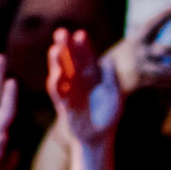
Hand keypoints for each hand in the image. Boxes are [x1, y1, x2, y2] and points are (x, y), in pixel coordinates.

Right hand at [47, 28, 120, 149]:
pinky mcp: (63, 103)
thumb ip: (111, 77)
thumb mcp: (115, 95)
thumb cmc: (109, 115)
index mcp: (92, 76)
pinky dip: (56, 83)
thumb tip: (107, 59)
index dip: (83, 46)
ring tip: (55, 49)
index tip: (80, 34)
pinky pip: (57, 91)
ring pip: (60, 71)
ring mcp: (69, 90)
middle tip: (61, 32)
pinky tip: (57, 74)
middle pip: (70, 60)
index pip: (86, 57)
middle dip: (65, 46)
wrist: (98, 136)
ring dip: (57, 61)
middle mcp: (79, 80)